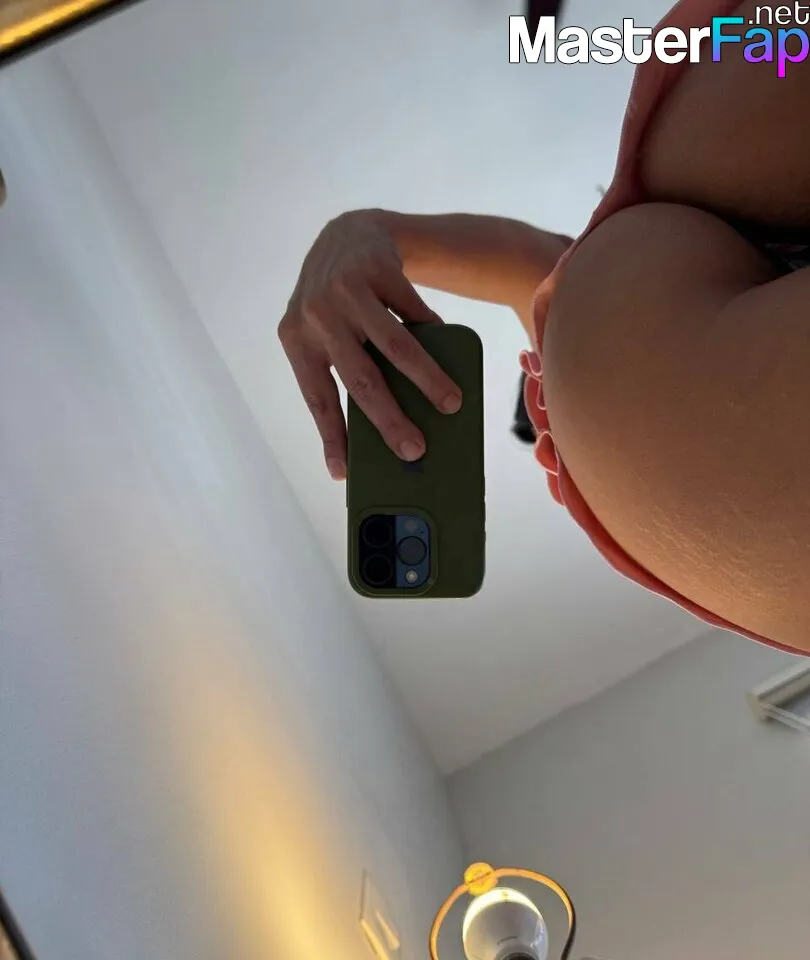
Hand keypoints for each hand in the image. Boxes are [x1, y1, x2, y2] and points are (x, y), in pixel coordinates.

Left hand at [278, 210, 462, 479]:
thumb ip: (340, 369)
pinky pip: (413, 313)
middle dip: (390, 421)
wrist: (350, 233)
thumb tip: (380, 427)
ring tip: (451, 405)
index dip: (331, 437)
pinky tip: (448, 357)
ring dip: (426, 380)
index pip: (317, 398)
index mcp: (297, 339)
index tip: (345, 474)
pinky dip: (431, 336)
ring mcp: (346, 290)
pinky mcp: (378, 269)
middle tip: (415, 451)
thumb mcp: (324, 332)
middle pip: (359, 380)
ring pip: (394, 348)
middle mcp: (316, 315)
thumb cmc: (338, 302)